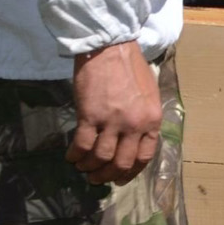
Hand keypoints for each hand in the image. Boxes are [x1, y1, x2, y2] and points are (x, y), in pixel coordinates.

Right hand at [67, 41, 162, 185]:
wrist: (111, 46)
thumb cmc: (130, 67)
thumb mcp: (148, 95)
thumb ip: (144, 119)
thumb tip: (134, 142)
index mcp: (152, 119)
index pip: (144, 157)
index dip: (129, 172)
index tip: (118, 177)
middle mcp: (135, 124)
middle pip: (121, 163)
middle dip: (107, 175)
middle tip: (96, 177)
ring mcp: (112, 120)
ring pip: (100, 158)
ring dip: (89, 167)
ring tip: (83, 167)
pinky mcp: (90, 115)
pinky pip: (82, 145)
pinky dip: (75, 155)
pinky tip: (71, 156)